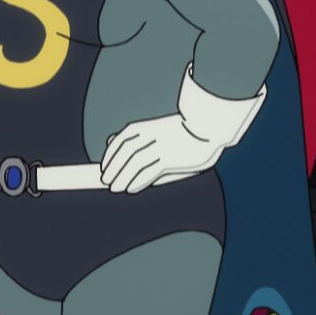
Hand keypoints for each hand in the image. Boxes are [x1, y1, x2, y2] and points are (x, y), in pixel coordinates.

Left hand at [101, 114, 219, 193]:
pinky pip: (151, 171)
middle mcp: (154, 134)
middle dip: (113, 167)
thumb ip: (135, 136)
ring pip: (135, 163)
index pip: (122, 139)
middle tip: (106, 180)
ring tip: (116, 188)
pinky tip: (131, 188)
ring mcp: (163, 146)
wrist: (211, 126)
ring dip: (122, 177)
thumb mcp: (158, 128)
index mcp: (149, 126)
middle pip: (126, 152)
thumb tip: (109, 139)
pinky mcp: (172, 158)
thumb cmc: (186, 130)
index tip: (104, 166)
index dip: (110, 154)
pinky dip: (138, 181)